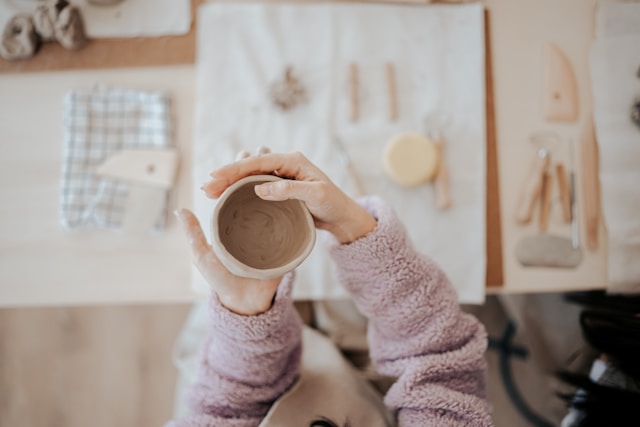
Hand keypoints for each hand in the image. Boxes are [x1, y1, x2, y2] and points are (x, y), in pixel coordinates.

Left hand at [174, 148, 283, 315]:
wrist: (247, 303)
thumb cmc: (222, 281)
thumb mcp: (204, 256)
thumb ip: (194, 234)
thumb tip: (180, 210)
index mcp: (233, 221)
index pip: (237, 189)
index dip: (239, 171)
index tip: (242, 151)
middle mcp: (253, 221)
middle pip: (258, 188)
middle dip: (262, 168)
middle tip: (264, 148)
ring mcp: (271, 230)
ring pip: (276, 198)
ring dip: (279, 178)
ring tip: (282, 161)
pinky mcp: (286, 240)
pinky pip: (290, 218)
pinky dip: (293, 201)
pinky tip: (297, 185)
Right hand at [202, 151, 376, 243]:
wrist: (342, 216)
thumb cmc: (333, 204)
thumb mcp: (315, 195)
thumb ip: (289, 190)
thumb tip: (258, 188)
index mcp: (292, 160)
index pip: (258, 162)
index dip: (234, 169)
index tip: (214, 176)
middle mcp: (285, 164)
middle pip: (249, 167)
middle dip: (226, 176)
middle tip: (206, 188)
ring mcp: (281, 176)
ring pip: (249, 175)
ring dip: (230, 182)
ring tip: (209, 191)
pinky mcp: (279, 187)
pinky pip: (254, 185)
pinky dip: (239, 189)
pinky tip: (226, 195)